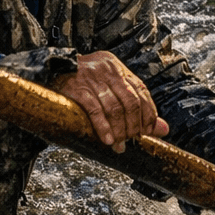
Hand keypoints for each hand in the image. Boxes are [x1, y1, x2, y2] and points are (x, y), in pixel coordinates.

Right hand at [52, 50, 168, 152]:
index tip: (149, 131)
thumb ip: (135, 104)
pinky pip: (94, 109)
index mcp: (118, 68)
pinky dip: (103, 127)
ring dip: (120, 130)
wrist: (50, 69)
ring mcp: (92, 78)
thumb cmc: (82, 82)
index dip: (148, 113)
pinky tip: (107, 139)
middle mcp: (108, 70)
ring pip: (115, 107)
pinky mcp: (76, 88)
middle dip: (134, 125)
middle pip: (131, 101)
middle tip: (132, 141)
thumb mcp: (109, 86)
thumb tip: (164, 130)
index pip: (142, 92)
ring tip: (120, 145)